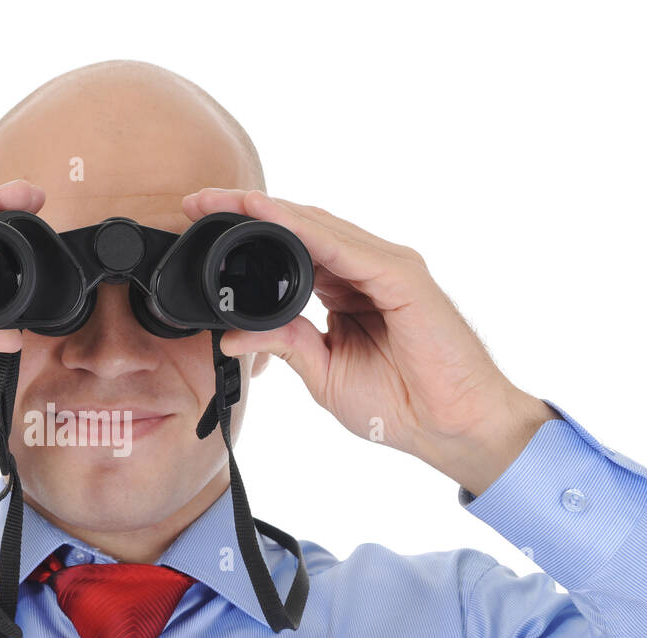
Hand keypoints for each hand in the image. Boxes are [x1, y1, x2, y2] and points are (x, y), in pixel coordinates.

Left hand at [182, 188, 558, 496]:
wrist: (450, 427)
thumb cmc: (400, 404)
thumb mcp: (324, 373)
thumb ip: (285, 345)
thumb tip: (232, 337)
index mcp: (347, 290)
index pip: (292, 250)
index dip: (248, 234)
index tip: (201, 223)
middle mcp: (366, 270)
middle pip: (301, 228)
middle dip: (248, 212)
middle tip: (196, 200)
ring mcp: (387, 268)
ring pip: (319, 228)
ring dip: (270, 212)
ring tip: (225, 199)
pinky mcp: (403, 277)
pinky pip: (345, 248)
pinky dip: (305, 230)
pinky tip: (271, 216)